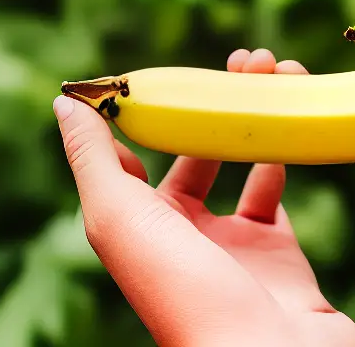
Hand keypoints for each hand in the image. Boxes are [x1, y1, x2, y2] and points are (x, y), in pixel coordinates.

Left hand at [52, 48, 354, 346]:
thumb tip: (65, 100)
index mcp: (135, 229)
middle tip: (246, 60)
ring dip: (253, 118)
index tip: (170, 70)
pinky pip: (276, 194)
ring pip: (240, 164)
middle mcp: (180, 237)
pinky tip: (290, 121)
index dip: (150, 108)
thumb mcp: (121, 220)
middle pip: (195, 152)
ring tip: (276, 72)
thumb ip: (92, 158)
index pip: (134, 154)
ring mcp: (231, 247)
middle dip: (214, 104)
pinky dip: (283, 155)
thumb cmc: (187, 294)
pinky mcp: (278, 255)